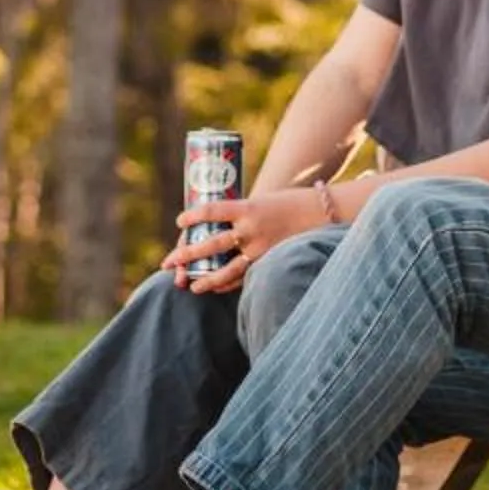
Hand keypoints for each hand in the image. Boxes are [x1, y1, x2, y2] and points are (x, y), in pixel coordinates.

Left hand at [159, 186, 333, 293]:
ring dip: (205, 279)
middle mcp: (252, 229)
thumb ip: (238, 216)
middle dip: (185, 255)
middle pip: (211, 245)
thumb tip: (211, 228)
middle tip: (167, 263)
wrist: (321, 213)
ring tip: (189, 286)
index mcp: (247, 207)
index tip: (179, 221)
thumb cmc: (286, 204)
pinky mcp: (269, 262)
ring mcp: (261, 249)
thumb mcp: (260, 202)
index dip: (192, 217)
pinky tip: (214, 287)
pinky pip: (244, 277)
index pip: (211, 211)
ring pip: (226, 270)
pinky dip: (227, 284)